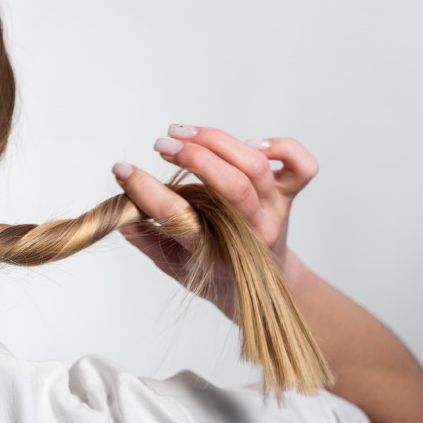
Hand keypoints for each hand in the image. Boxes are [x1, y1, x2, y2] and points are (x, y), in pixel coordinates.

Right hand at [113, 124, 318, 316]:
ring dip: (216, 141)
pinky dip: (280, 147)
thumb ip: (148, 241)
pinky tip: (248, 143)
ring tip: (180, 133)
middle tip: (159, 146)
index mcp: (217, 254)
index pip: (180, 217)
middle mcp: (252, 231)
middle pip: (231, 184)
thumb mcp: (173, 265)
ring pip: (255, 166)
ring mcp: (274, 210)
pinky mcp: (289, 195)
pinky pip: (301, 166)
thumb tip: (122, 216)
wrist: (261, 289)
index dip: (146, 190)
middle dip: (191, 157)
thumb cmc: (212, 273)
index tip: (121, 170)